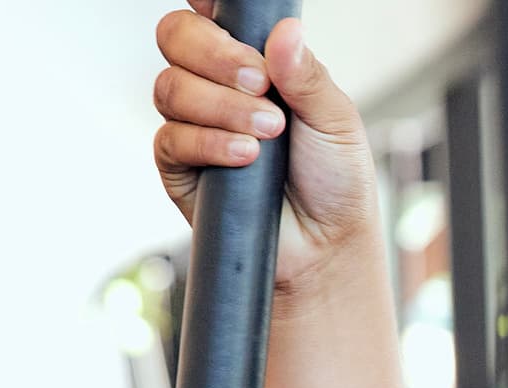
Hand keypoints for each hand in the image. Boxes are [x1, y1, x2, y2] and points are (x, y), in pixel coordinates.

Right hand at [152, 2, 376, 290]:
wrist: (327, 243)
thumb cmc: (335, 179)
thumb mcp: (337, 120)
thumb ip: (307, 76)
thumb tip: (285, 32)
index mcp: (255, 61)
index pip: (213, 15)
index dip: (207, 5)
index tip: (214, 5)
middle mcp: (217, 85)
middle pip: (177, 37)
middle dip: (216, 55)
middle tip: (260, 82)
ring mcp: (193, 122)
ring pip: (170, 87)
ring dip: (222, 106)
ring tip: (269, 132)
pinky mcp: (179, 165)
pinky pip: (171, 138)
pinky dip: (210, 143)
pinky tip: (245, 156)